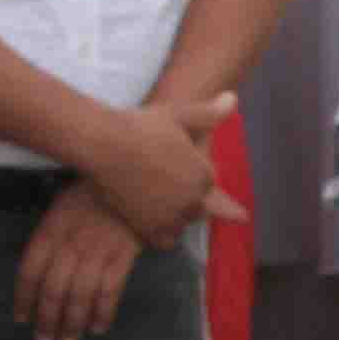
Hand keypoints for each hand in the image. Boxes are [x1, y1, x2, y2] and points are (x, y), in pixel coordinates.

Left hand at [15, 184, 142, 339]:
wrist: (135, 177)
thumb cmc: (95, 190)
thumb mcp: (62, 205)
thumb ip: (51, 235)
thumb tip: (40, 268)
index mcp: (51, 229)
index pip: (30, 270)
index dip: (23, 298)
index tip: (21, 318)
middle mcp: (71, 244)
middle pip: (53, 290)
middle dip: (47, 319)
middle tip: (44, 339)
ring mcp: (98, 252)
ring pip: (79, 296)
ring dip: (72, 323)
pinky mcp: (123, 257)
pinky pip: (110, 292)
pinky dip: (103, 313)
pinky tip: (98, 327)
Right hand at [77, 93, 247, 250]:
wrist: (104, 144)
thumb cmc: (142, 125)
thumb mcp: (180, 114)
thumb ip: (210, 113)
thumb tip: (234, 99)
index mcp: (204, 175)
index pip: (208, 182)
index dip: (195, 174)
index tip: (184, 170)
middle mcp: (193, 200)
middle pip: (199, 206)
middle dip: (189, 197)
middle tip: (168, 184)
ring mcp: (171, 216)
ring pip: (183, 223)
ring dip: (177, 216)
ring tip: (160, 202)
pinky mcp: (149, 228)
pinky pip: (165, 240)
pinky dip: (163, 233)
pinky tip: (152, 221)